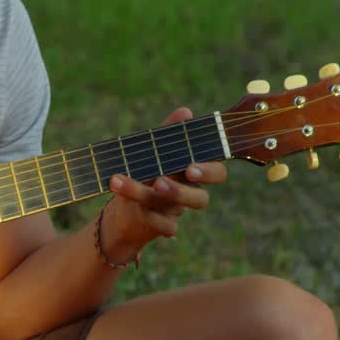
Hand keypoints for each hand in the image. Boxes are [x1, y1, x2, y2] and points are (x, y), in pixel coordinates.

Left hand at [100, 107, 227, 260]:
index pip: (216, 173)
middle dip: (181, 191)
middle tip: (159, 182)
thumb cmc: (145, 172)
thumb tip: (185, 112)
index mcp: (192, 172)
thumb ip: (168, 134)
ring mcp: (176, 212)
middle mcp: (189, 193)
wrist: (124, 210)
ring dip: (148, 196)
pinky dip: (151, 219)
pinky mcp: (163, 227)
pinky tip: (135, 210)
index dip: (209, 172)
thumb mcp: (152, 151)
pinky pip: (165, 227)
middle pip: (201, 199)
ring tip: (124, 183)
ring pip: (175, 209)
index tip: (190, 167)